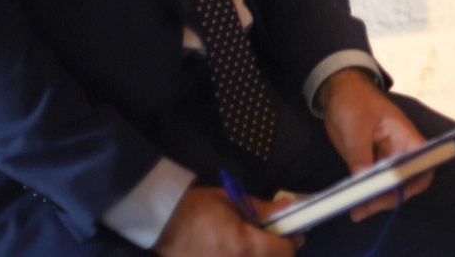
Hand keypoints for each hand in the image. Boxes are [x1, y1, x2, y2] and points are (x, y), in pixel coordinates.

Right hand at [153, 186, 297, 256]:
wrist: (161, 222)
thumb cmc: (197, 207)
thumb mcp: (233, 202)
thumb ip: (262, 209)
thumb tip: (288, 208)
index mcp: (245, 245)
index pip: (284, 252)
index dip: (291, 241)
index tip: (292, 233)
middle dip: (278, 252)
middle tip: (276, 239)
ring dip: (261, 255)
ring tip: (254, 244)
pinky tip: (236, 251)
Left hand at [318, 68, 434, 221]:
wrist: (337, 92)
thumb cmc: (354, 100)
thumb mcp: (356, 124)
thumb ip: (360, 152)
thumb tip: (363, 179)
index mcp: (404, 136)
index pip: (423, 161)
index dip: (417, 179)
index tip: (400, 193)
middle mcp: (398, 150)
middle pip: (405, 180)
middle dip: (390, 197)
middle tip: (369, 206)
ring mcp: (383, 159)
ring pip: (387, 186)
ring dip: (375, 201)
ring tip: (357, 212)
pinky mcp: (368, 163)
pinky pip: (371, 184)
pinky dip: (364, 196)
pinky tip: (353, 205)